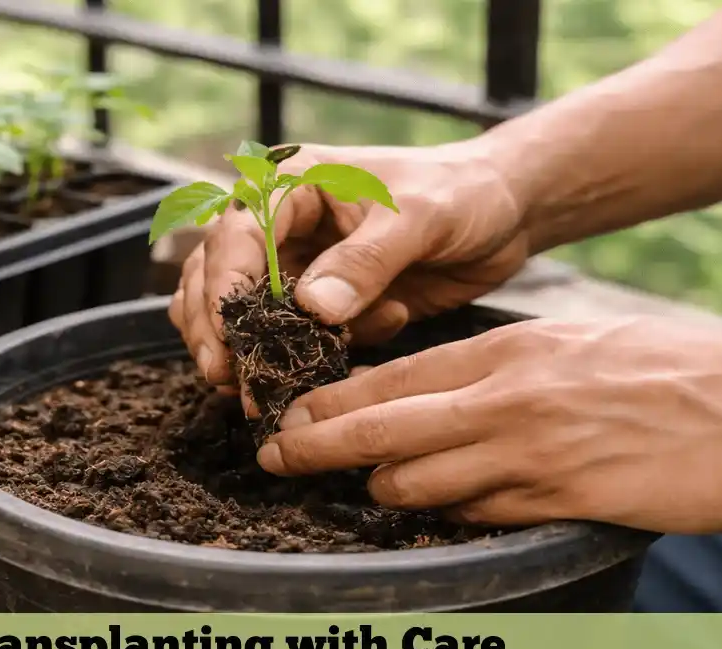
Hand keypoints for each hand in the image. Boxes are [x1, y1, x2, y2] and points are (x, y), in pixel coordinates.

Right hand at [169, 140, 527, 390]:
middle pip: (217, 276)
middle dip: (218, 330)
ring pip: (240, 312)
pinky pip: (288, 338)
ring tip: (258, 392)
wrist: (504, 214)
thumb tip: (312, 308)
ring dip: (246, 352)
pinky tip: (348, 353)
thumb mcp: (419, 217)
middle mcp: (283, 224)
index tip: (228, 337)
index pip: (235, 235)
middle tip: (229, 380)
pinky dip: (299, 358)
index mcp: (294, 184)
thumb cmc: (463, 192)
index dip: (223, 287)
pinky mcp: (323, 304)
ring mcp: (299, 266)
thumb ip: (365, 261)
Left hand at [254, 316, 721, 533]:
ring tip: (368, 489)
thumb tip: (445, 393)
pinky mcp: (560, 503)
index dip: (331, 399)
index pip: (392, 375)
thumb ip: (508, 371)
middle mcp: (506, 399)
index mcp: (510, 352)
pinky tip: (445, 512)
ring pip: (415, 478)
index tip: (290, 414)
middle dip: (314, 444)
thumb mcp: (579, 346)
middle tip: (274, 457)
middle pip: (377, 425)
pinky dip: (450, 515)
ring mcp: (530, 454)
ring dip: (385, 487)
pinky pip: (475, 516)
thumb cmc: (679, 373)